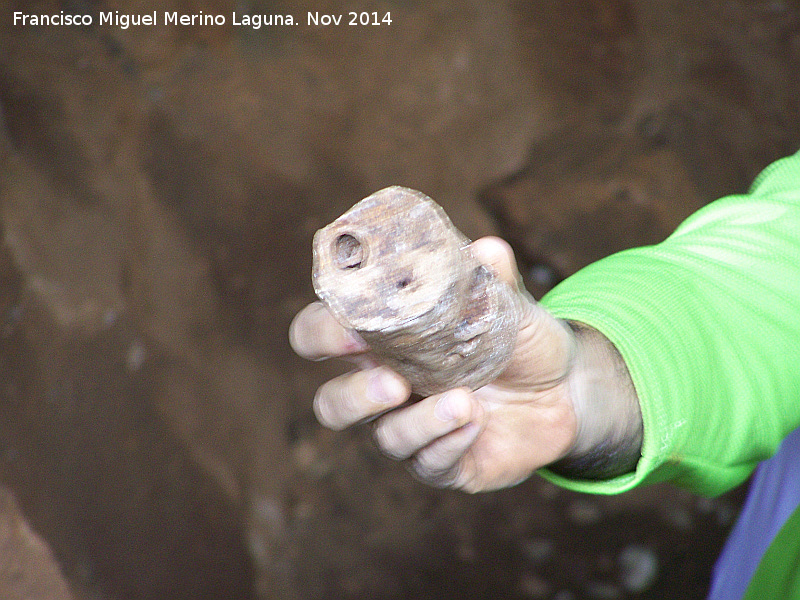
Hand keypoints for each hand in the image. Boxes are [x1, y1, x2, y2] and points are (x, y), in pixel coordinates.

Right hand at [290, 237, 641, 491]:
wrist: (566, 390)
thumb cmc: (517, 339)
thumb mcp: (507, 305)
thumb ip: (492, 279)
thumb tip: (487, 249)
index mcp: (383, 341)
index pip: (320, 335)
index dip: (322, 332)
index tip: (351, 326)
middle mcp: (386, 389)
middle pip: (333, 404)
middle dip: (353, 395)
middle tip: (392, 381)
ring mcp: (412, 430)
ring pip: (386, 438)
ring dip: (420, 422)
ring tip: (462, 400)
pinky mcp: (444, 464)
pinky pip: (432, 462)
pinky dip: (451, 441)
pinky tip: (477, 420)